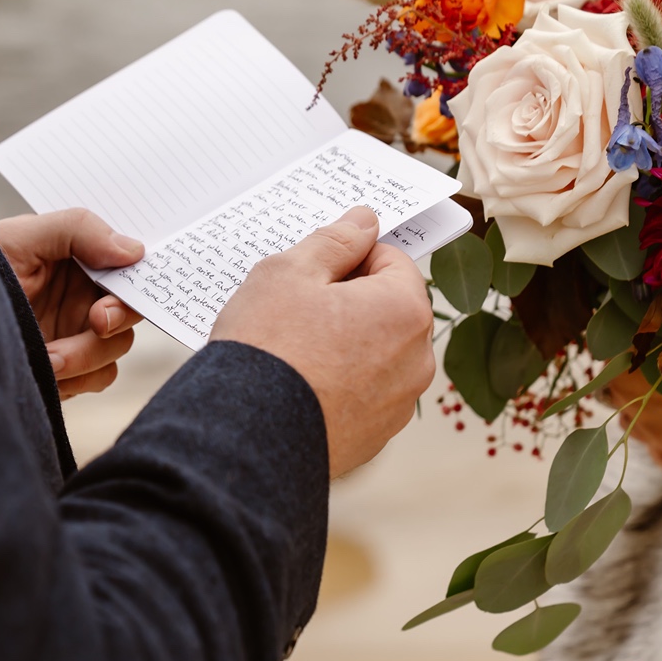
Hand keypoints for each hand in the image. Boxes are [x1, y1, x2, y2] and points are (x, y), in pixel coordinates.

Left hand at [0, 209, 145, 398]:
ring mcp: (77, 334)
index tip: (108, 303)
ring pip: (115, 351)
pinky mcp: (68, 368)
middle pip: (130, 314)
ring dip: (87, 357)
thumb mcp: (22, 236)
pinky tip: (44, 369)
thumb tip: (134, 251)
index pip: (128, 272)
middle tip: (95, 323)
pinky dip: (78, 378)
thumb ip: (79, 231)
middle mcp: (84, 296)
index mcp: (82, 260)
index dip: (133, 288)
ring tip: (46, 357)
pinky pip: (97, 378)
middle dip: (116, 321)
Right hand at [211, 207, 435, 476]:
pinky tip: (300, 388)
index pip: (392, 261)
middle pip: (389, 310)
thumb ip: (334, 241)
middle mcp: (416, 360)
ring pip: (377, 355)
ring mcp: (398, 405)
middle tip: (297, 312)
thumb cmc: (268, 349)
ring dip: (347, 346)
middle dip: (351, 304)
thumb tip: (364, 221)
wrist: (246, 436)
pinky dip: (340, 387)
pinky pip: (363, 396)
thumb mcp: (289, 273)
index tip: (314, 273)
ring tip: (295, 353)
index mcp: (405, 311)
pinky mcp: (375, 439)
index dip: (350, 259)